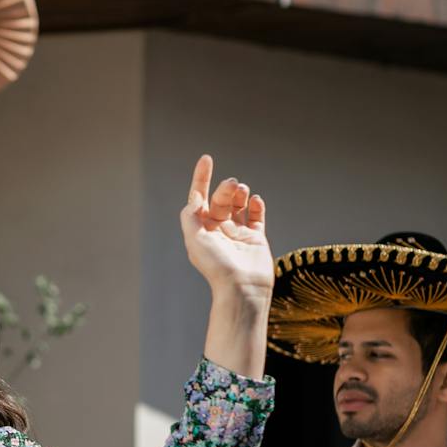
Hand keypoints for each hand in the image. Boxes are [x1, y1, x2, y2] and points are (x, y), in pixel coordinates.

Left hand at [178, 155, 271, 303]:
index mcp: (201, 229)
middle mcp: (217, 229)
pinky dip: (256, 205)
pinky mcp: (255, 238)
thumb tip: (193, 197)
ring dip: (240, 193)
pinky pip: (256, 216)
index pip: (199, 197)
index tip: (207, 158)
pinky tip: (255, 200)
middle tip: (233, 185)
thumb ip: (190, 216)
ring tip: (244, 191)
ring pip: (238, 204)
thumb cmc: (216, 266)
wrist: (242, 288)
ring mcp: (237, 233)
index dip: (201, 178)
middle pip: (220, 198)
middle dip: (225, 188)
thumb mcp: (195, 239)